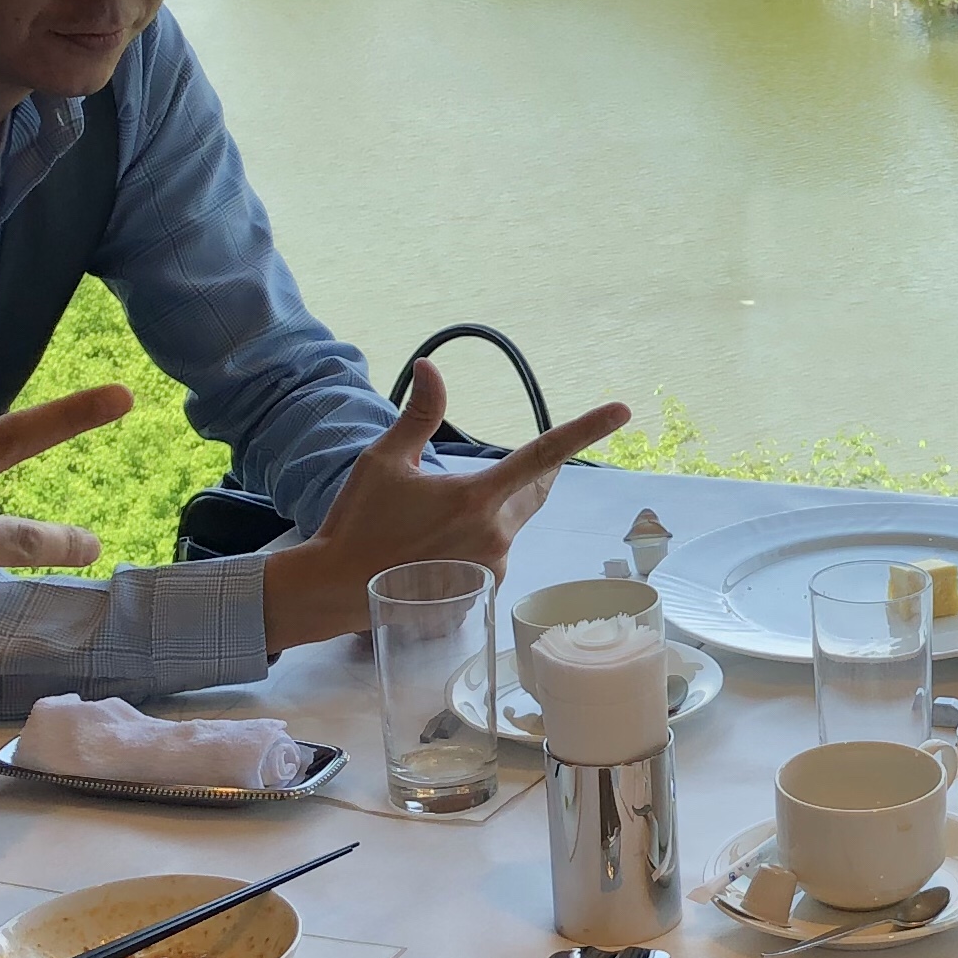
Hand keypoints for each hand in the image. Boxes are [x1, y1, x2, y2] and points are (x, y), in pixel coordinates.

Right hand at [268, 360, 632, 646]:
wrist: (337, 589)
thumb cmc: (358, 522)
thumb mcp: (384, 461)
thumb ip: (419, 415)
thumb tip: (430, 366)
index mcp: (476, 498)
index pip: (543, 455)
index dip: (585, 430)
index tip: (621, 410)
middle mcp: (495, 534)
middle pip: (531, 492)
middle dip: (521, 478)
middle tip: (470, 483)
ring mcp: (492, 567)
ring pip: (511, 524)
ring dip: (490, 514)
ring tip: (431, 526)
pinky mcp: (484, 591)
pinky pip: (496, 553)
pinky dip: (476, 542)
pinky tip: (434, 551)